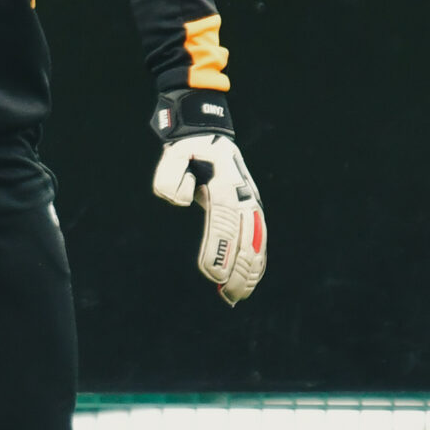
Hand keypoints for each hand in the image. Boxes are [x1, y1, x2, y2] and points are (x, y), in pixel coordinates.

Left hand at [150, 90, 265, 304]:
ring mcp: (250, 202)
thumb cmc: (186, 148)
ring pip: (256, 243)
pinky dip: (256, 262)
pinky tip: (250, 282)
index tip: (212, 275)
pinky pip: (258, 240)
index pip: (223, 223)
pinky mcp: (251, 209)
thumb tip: (185, 200)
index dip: (219, 250)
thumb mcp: (173, 154)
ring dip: (249, 271)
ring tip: (239, 296)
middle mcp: (243, 196)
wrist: (207, 132)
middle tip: (228, 297)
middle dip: (238, 270)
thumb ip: (171, 177)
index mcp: (225, 184)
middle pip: (245, 239)